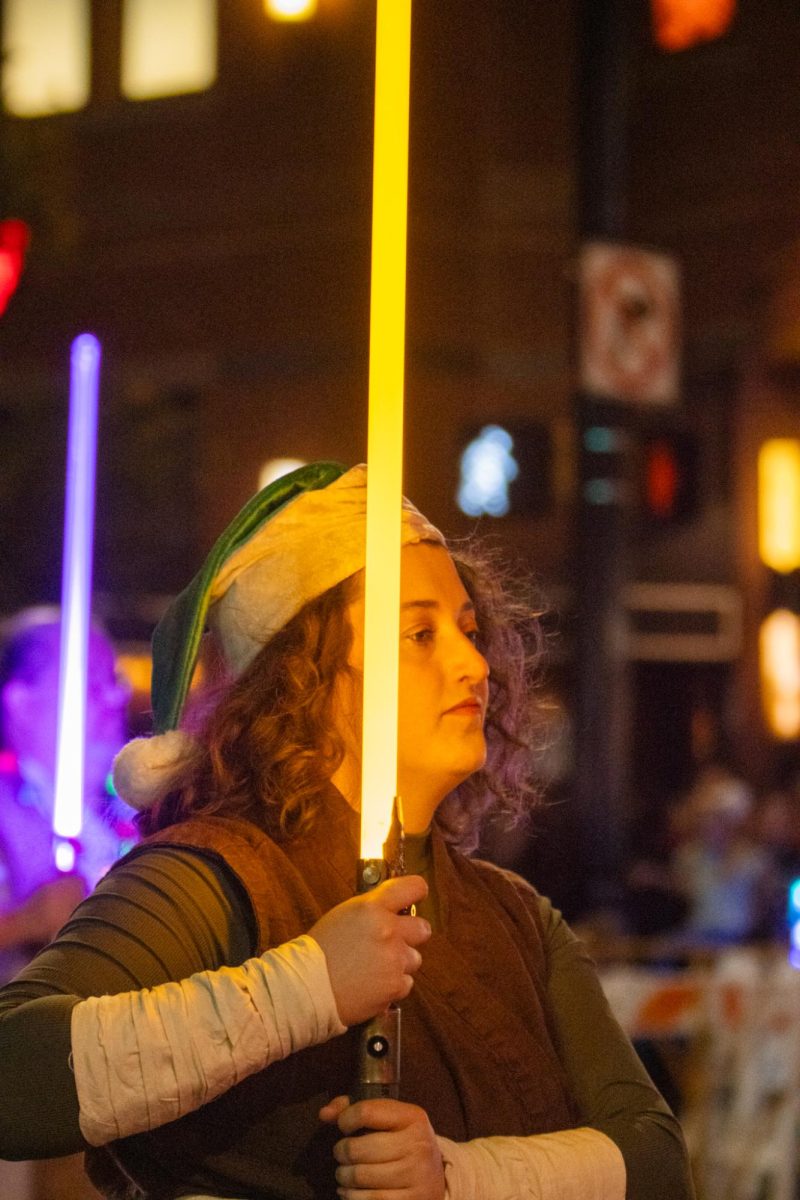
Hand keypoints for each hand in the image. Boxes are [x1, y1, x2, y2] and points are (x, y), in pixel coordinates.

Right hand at [309, 876, 430, 1025]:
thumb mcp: (344, 915)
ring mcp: (394, 959)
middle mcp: (389, 930)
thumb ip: (372, 909)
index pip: (412, 888)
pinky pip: (406, 982)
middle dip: (411, 935)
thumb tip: (391, 907)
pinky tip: (372, 984)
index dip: (416, 892)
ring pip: (414, 958)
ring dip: (399, 962)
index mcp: (373, 907)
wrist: (307, 987)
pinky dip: (393, 985)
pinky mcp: (395, 985)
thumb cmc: (320, 950)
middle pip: (423, 928)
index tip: (416, 896)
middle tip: (393, 941)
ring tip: (374, 968)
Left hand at [319, 1095, 444, 1199]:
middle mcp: (418, 1145)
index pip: (366, 1111)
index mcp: (413, 1117)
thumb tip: (324, 1114)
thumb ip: (355, 1109)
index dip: (345, 1119)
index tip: (344, 1126)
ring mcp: (417, 1176)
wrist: (435, 1179)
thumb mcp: (389, 1120)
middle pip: (358, 1148)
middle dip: (341, 1152)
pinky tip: (350, 1192)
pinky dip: (352, 1197)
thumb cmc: (403, 1143)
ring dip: (344, 1176)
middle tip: (342, 1154)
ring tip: (344, 1174)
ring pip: (361, 1177)